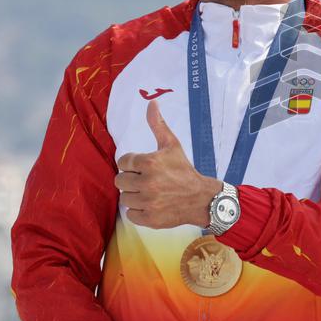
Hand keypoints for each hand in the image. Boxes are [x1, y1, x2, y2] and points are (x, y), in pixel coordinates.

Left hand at [115, 100, 220, 228]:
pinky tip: (150, 204)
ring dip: (134, 195)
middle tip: (146, 180)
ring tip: (149, 192)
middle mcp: (148, 183)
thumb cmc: (184, 170)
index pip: (123, 162)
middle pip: (119, 180)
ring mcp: (148, 202)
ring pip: (124, 197)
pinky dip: (138, 210)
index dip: (132, 164)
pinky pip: (130, 214)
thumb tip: (151, 102)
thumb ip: (158, 125)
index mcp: (150, 162)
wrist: (201, 198)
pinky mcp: (149, 218)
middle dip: (131, 179)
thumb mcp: (172, 145)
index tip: (145, 167)